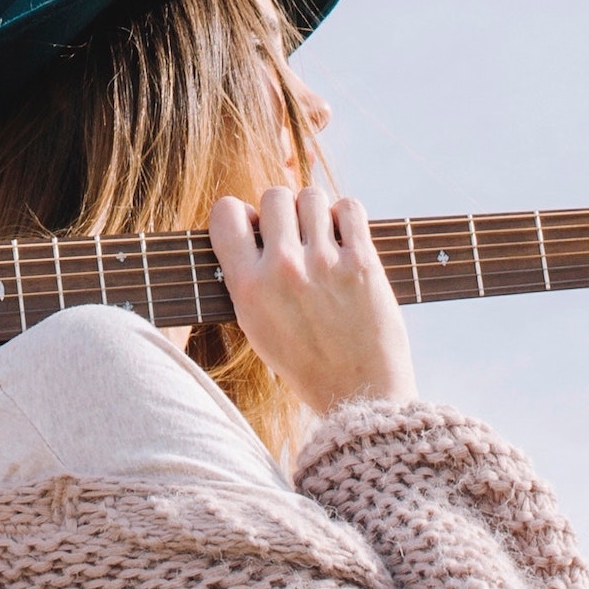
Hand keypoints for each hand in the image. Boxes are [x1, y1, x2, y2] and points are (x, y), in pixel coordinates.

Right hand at [208, 185, 416, 415]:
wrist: (357, 393)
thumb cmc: (306, 363)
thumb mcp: (256, 326)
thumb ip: (247, 277)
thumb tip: (251, 226)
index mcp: (248, 287)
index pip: (226, 212)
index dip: (241, 214)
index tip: (256, 230)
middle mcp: (282, 269)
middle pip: (274, 196)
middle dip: (284, 211)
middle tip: (296, 237)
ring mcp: (323, 263)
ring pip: (311, 195)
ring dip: (317, 212)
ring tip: (323, 239)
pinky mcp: (362, 262)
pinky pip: (349, 207)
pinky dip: (347, 217)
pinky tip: (346, 239)